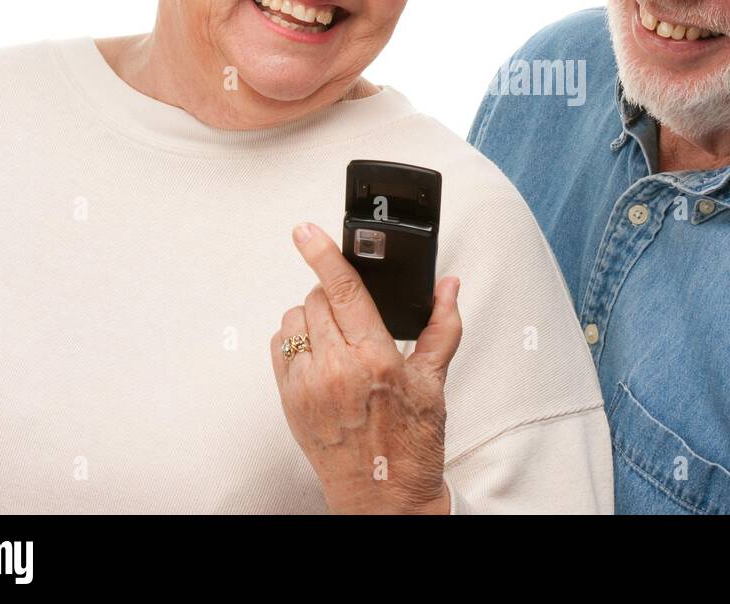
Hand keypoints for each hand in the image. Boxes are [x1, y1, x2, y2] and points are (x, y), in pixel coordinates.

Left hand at [270, 222, 461, 513]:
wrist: (383, 499)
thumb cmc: (412, 445)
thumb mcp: (434, 382)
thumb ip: (442, 326)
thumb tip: (449, 286)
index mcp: (376, 360)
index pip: (345, 292)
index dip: (323, 255)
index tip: (305, 230)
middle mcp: (336, 371)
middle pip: (317, 300)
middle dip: (334, 293)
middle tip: (357, 310)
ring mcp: (308, 387)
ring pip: (295, 320)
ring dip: (313, 315)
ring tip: (340, 335)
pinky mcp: (289, 401)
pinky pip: (280, 348)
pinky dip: (297, 339)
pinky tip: (320, 352)